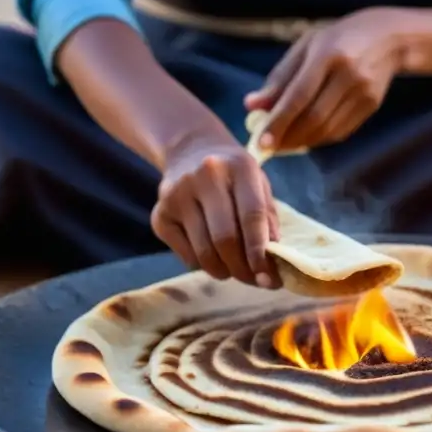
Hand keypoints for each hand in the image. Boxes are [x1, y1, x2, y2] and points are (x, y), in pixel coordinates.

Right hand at [151, 127, 279, 287]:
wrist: (189, 149)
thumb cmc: (233, 174)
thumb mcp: (258, 184)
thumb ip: (268, 220)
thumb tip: (272, 263)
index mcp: (239, 166)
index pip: (252, 216)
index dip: (261, 252)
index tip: (270, 277)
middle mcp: (205, 176)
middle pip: (225, 238)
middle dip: (243, 268)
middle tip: (254, 281)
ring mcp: (176, 195)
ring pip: (203, 251)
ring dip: (223, 271)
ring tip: (234, 271)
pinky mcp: (159, 214)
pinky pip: (185, 255)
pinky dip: (202, 265)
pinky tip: (212, 257)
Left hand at [245, 8, 405, 150]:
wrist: (389, 38)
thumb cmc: (338, 38)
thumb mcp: (306, 47)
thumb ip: (279, 77)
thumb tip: (252, 106)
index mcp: (327, 54)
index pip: (299, 95)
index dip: (279, 121)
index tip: (261, 141)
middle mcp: (348, 75)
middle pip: (314, 117)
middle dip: (287, 137)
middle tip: (267, 147)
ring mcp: (363, 92)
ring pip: (327, 129)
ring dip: (301, 142)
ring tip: (282, 144)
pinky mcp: (371, 105)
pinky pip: (340, 131)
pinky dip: (319, 139)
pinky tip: (305, 137)